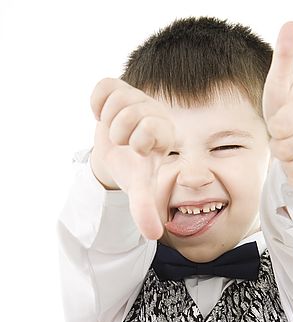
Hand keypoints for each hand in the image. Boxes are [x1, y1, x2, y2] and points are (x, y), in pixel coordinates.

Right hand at [90, 78, 174, 239]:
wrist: (115, 154)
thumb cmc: (131, 171)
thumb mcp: (138, 189)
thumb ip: (144, 210)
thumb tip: (152, 235)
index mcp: (165, 135)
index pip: (154, 127)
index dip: (139, 139)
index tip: (137, 151)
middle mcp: (156, 113)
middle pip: (130, 114)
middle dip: (119, 134)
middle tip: (123, 143)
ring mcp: (138, 97)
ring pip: (117, 100)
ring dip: (108, 121)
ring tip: (116, 132)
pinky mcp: (119, 87)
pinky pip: (104, 85)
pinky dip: (98, 102)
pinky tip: (104, 114)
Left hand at [262, 22, 292, 193]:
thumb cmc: (286, 111)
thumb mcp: (279, 86)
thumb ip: (284, 57)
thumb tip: (291, 23)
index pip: (281, 127)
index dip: (274, 129)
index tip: (281, 121)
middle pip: (285, 151)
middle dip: (278, 148)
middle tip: (285, 139)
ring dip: (287, 164)